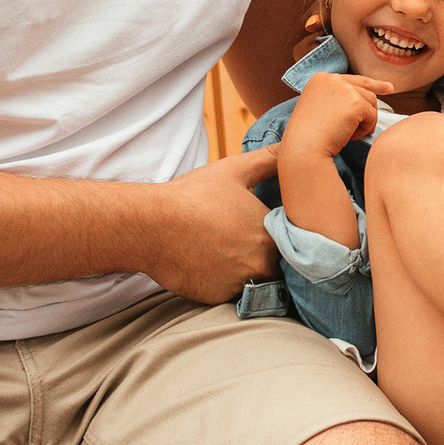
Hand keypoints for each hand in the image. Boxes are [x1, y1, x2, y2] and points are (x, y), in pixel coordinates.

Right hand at [146, 147, 283, 302]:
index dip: (281, 234)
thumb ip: (269, 160)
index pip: (292, 241)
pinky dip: (224, 282)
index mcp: (271, 234)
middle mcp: (262, 264)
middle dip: (265, 254)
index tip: (264, 227)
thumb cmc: (194, 195)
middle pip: (275, 264)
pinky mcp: (218, 299)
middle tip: (241, 239)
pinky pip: (230, 294)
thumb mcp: (235, 170)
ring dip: (247, 271)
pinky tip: (210, 264)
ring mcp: (240, 284)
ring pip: (255, 281)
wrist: (150, 226)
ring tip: (226, 252)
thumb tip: (290, 145)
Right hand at [280, 71, 393, 159]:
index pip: (350, 79)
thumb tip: (360, 97)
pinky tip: (351, 136)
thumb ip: (335, 99)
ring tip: (350, 134)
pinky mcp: (355, 102)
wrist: (303, 148)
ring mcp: (344, 89)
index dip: (370, 83)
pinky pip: (372, 115)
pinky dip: (365, 128)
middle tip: (390, 90)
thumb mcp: (318, 108)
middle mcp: (332, 78)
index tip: (385, 86)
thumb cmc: (309, 136)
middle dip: (376, 95)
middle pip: (364, 88)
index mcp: (320, 78)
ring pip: (370, 102)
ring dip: (365, 120)